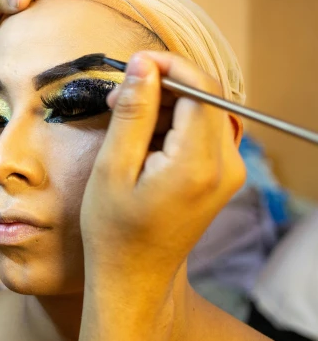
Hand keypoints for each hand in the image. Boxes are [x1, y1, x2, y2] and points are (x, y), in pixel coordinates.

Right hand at [80, 52, 244, 283]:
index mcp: (198, 165)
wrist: (133, 277)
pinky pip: (203, 132)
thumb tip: (144, 64)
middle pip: (206, 99)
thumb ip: (133, 113)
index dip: (170, 65)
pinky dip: (173, 125)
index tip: (134, 63)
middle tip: (118, 99)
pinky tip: (141, 142)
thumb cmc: (114, 230)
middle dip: (162, 87)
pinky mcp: (222, 178)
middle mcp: (226, 167)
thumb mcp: (112, 168)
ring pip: (203, 112)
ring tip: (124, 123)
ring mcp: (229, 174)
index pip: (203, 90)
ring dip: (165, 106)